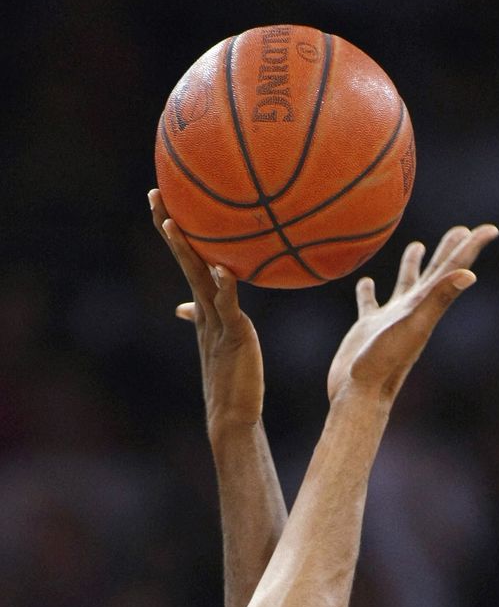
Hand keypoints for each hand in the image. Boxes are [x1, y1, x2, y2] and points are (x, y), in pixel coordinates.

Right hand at [148, 189, 262, 430]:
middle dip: (169, 226)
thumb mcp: (217, 337)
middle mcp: (204, 307)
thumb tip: (182, 306)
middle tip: (155, 195)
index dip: (172, 231)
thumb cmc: (230, 375)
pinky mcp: (234, 334)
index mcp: (204, 304)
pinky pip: (227, 306)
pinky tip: (224, 269)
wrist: (233, 412)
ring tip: (172, 224)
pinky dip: (225, 287)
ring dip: (185, 251)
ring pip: (198, 278)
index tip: (161, 201)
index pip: (185, 259)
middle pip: (184, 259)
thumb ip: (202, 315)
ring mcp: (216, 320)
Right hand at [327, 224, 498, 403]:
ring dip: (413, 265)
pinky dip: (369, 291)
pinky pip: (370, 303)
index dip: (471, 248)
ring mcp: (390, 319)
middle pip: (435, 273)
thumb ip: (437, 299)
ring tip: (418, 246)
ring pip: (405, 285)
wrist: (358, 393)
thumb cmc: (384, 361)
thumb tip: (469, 273)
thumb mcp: (413, 326)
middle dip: (450, 251)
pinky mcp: (368, 327)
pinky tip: (366, 282)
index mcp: (426, 305)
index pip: (453, 270)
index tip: (490, 229)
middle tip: (462, 230)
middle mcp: (412, 310)